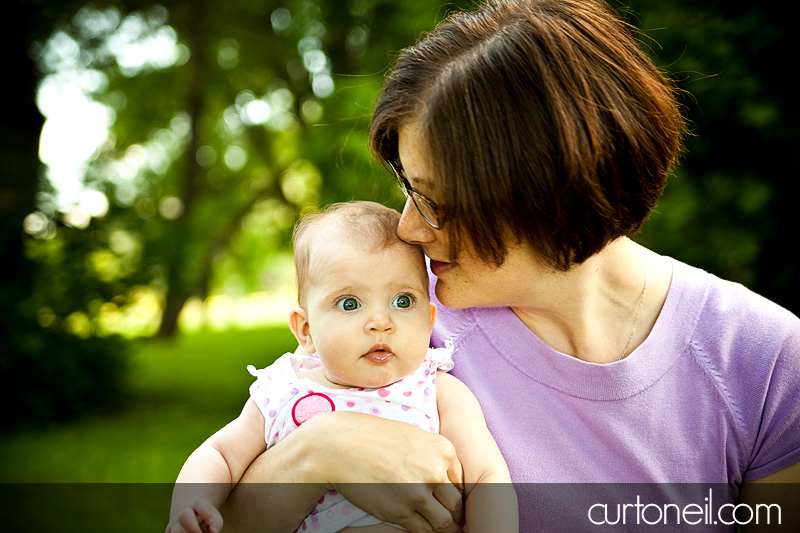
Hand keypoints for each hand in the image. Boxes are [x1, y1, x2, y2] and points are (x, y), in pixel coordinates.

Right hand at [166, 501, 223, 532]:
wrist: (186, 516)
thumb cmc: (205, 517)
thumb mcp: (213, 517)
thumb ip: (216, 523)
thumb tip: (213, 532)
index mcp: (195, 505)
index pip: (199, 505)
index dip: (206, 513)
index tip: (211, 521)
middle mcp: (182, 514)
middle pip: (185, 515)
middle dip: (194, 527)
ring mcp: (174, 525)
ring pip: (175, 531)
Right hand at [310, 412, 464, 531]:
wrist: (339, 445)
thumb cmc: (373, 436)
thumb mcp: (412, 435)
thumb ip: (432, 455)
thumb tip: (444, 475)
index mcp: (443, 450)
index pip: (462, 482)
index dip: (456, 495)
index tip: (451, 502)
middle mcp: (435, 471)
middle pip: (457, 504)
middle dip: (455, 514)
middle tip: (451, 520)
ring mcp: (419, 493)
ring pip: (444, 522)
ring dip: (444, 528)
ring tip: (439, 529)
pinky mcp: (401, 512)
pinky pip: (423, 531)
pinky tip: (420, 529)